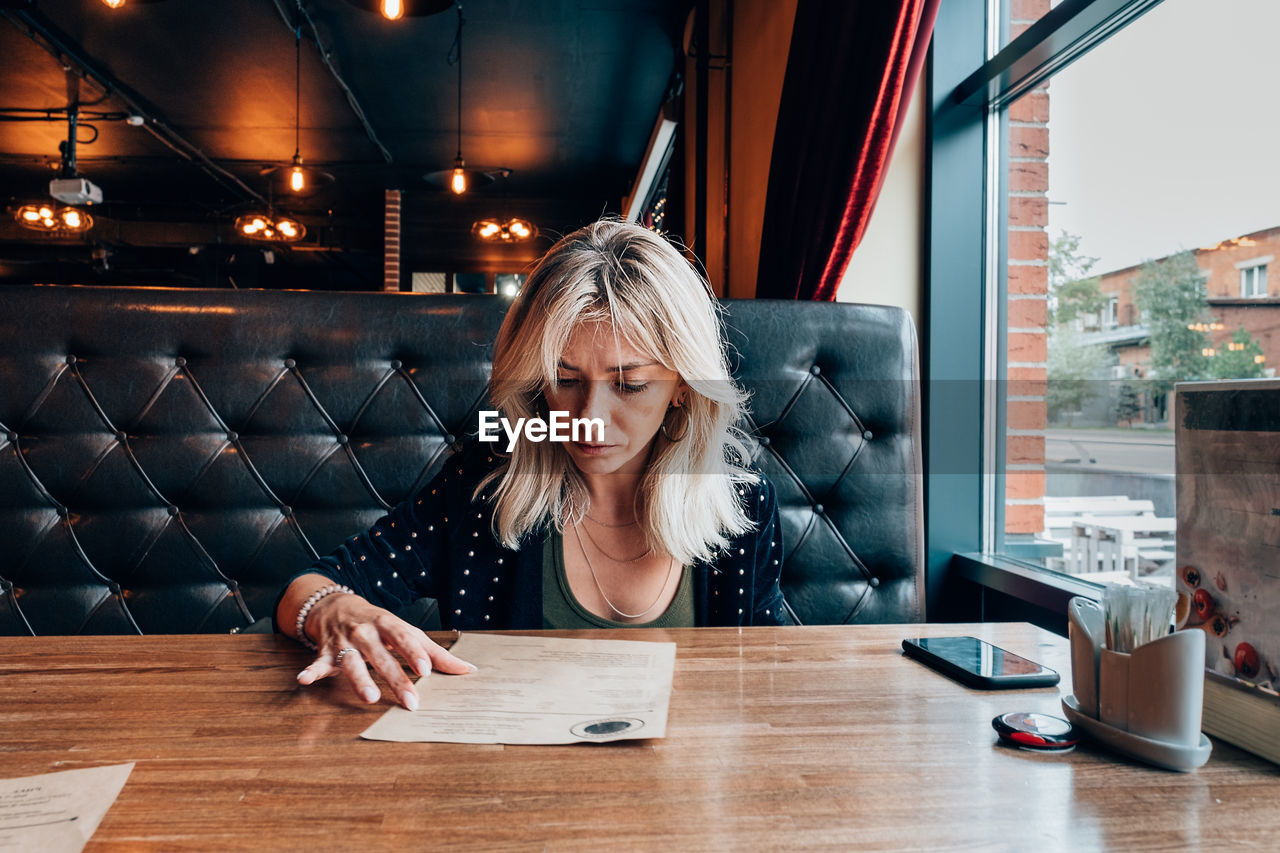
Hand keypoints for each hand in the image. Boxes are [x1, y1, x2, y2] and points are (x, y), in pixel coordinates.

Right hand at [295, 593, 473, 709]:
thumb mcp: (407, 631)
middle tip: (410, 700)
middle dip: (395, 678)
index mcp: (388, 625)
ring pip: (352, 662)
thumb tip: (468, 670)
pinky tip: (305, 679)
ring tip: (369, 697)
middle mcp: (366, 633)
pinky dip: (311, 670)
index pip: (404, 639)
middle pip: (382, 657)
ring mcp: (345, 642)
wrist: (337, 605)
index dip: (414, 654)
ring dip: (359, 679)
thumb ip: (435, 653)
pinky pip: (317, 663)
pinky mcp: (325, 652)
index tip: (426, 671)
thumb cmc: (380, 624)